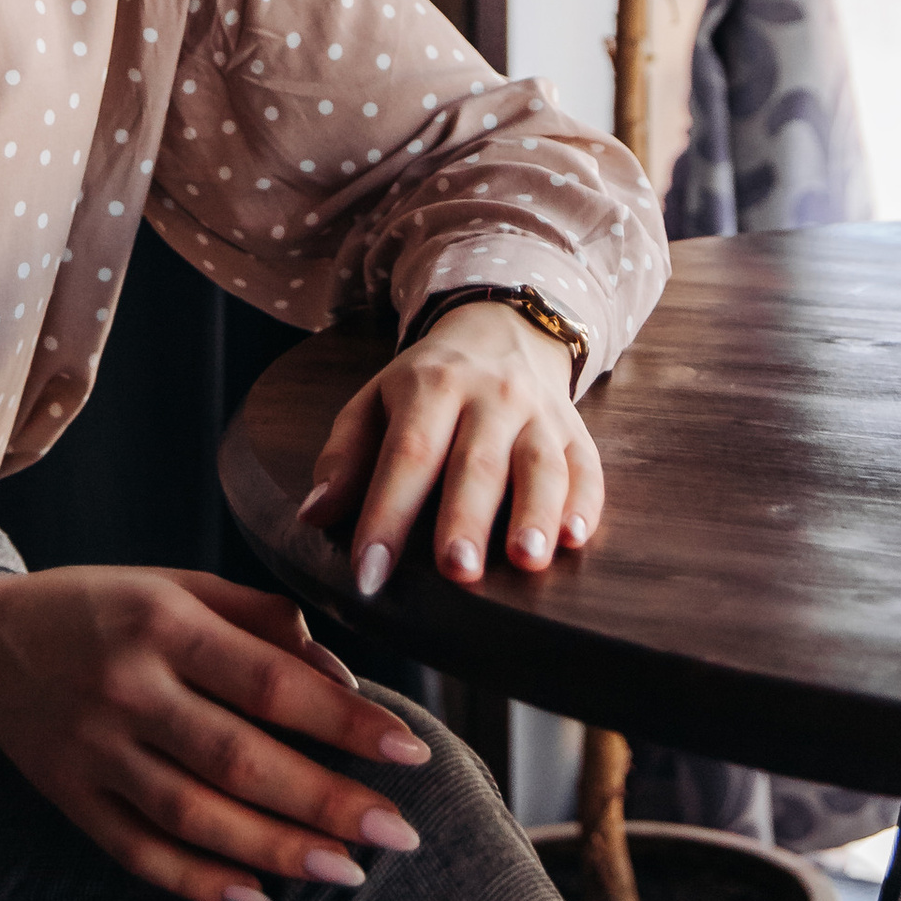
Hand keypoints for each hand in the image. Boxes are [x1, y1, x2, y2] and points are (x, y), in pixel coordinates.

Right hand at [0, 561, 429, 900]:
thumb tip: (341, 675)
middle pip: (240, 759)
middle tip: (398, 835)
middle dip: (327, 802)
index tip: (408, 753)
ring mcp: (93, 750)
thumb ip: (261, 620)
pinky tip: (256, 898)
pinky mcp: (70, 798)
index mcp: (163, 622)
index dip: (343, 721)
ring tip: (346, 873)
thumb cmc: (103, 608)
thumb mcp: (178, 585)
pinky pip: (138, 852)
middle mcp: (127, 688)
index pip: (269, 681)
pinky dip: (198, 882)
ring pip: (194, 816)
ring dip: (276, 851)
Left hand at [295, 301, 602, 598]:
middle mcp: (490, 396)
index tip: (370, 573)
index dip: (387, 516)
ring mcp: (539, 412)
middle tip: (455, 571)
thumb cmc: (426, 384)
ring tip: (526, 561)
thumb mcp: (374, 401)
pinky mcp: (575, 430)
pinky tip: (574, 538)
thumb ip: (345, 457)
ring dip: (536, 513)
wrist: (501, 327)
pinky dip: (585, 503)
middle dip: (466, 519)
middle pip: (477, 462)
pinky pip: (587, 466)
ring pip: (541, 464)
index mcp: (430, 387)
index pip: (407, 455)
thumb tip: (313, 515)